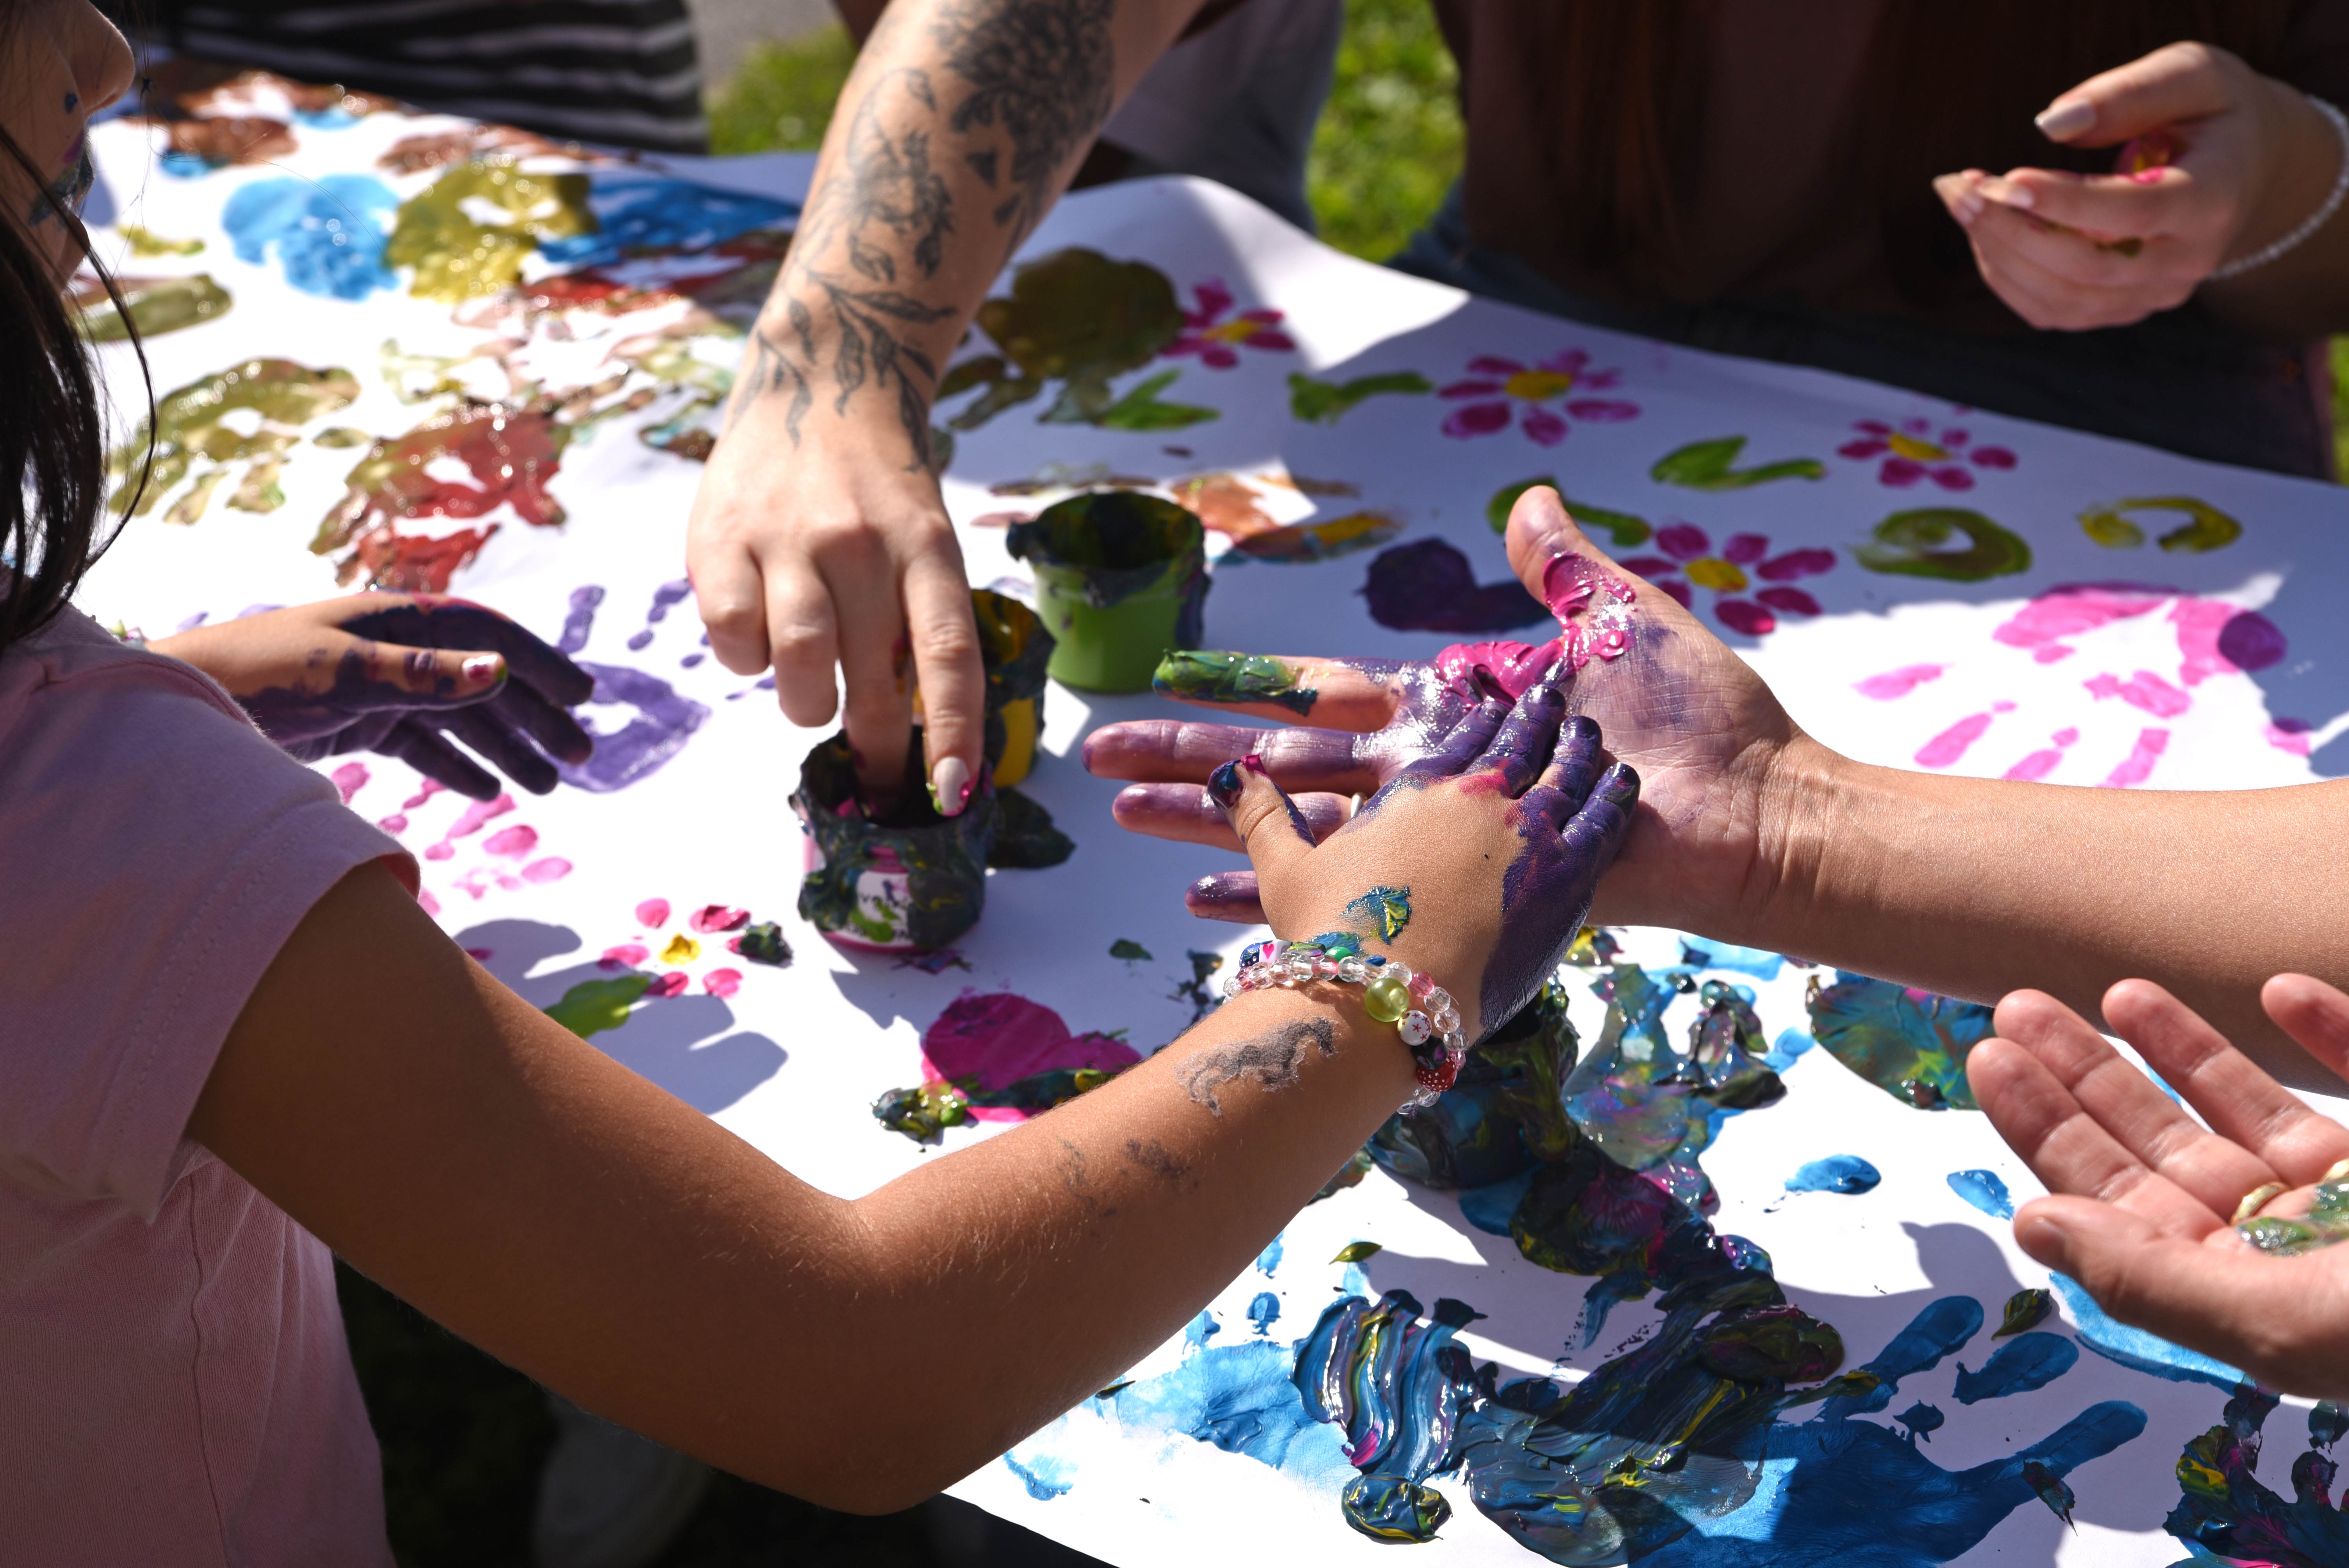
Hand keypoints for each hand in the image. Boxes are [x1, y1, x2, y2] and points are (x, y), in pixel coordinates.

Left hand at [152, 594, 593, 798]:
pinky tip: (487, 791)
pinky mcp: (354, 722)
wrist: (180, 709)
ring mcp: (375, 686)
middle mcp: (393, 648)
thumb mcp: (344, 672)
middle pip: (481, 681)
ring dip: (503, 750)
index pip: (487, 634)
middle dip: (533, 719)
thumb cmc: (256, 676)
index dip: (539, 663)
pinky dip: (455, 766)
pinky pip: (421, 744)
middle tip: (580, 759)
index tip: (584, 698)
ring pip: (457, 719)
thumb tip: (501, 670)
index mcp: (396, 620)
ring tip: (545, 788)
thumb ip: (425, 675)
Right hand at [685, 398, 983, 816]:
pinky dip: (746, 659)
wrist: (820, 380)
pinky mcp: (719, 539)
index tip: (950, 793)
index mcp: (926, 548)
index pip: (946, 657)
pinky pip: (732, 639)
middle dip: (874, 746)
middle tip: (876, 772)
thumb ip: (919, 620)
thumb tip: (916, 728)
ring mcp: (786, 540)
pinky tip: (760, 635)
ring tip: (812, 689)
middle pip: (869, 679)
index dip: (951, 734)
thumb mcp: (924, 538)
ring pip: (795, 669)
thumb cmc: (880, 486)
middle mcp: (859, 544)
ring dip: (806, 703)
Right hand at [1087, 486, 1807, 932]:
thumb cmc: (1699, 722)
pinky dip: (1278, 900)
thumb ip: (1564, 570)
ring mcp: (1437, 841)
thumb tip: (1526, 497)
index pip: (1325, 695)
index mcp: (1458, 715)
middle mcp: (1430, 780)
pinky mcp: (1460, 890)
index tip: (1171, 676)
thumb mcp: (1623, 623)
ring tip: (1124, 821)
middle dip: (1190, 757)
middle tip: (1102, 757)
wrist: (1755, 814)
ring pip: (1296, 829)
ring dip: (1202, 826)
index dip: (1245, 686)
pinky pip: (1354, 898)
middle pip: (1285, 763)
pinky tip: (1206, 903)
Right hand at [1208, 676, 1636, 1038]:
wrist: (1381, 1010)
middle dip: (1541, 711)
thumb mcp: (1285, 870)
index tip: (1496, 692)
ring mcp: (1532, 839)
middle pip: (1524, 738)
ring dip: (1583, 746)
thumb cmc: (1330, 940)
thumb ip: (1261, 814)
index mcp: (1422, 788)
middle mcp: (1484, 800)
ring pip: (1572, 770)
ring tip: (1594, 731)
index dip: (1483, 706)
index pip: (1463, 727)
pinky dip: (1616, 797)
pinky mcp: (1568, 885)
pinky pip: (1605, 824)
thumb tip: (1231, 775)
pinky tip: (1623, 784)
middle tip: (1556, 693)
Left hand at [1933, 43, 2340, 329]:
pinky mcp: (2120, 309)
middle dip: (2010, 227)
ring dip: (1996, 251)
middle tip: (1959, 185)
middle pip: (2085, 267)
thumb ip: (2129, 93)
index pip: (2133, 214)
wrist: (2241, 166)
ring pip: (2059, 297)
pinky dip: (2005, 274)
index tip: (2005, 179)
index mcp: (2212, 201)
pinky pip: (2048, 311)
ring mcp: (2152, 295)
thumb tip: (2051, 122)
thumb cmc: (2210, 111)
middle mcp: (2185, 262)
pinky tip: (1986, 230)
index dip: (2066, 203)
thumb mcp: (2191, 75)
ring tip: (1962, 199)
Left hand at [1968, 976, 2348, 1398]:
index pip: (2117, 1203)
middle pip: (2166, 1150)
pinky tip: (2278, 992)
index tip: (1989, 1064)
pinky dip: (2328, 1034)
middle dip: (2087, 1080)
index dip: (2049, 1132)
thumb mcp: (2285, 1325)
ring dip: (2187, 1050)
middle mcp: (2298, 1249)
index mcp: (2252, 1297)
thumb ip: (2157, 1280)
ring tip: (2116, 991)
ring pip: (2253, 1112)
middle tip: (2014, 1010)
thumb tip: (2034, 1227)